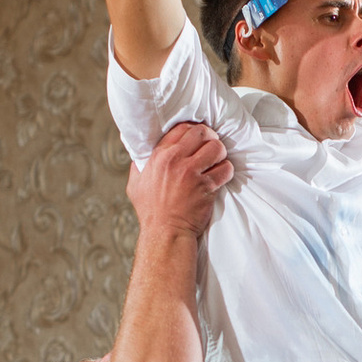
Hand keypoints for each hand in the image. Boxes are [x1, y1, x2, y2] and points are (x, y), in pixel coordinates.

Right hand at [128, 120, 232, 236]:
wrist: (165, 233)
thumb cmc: (150, 212)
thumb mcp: (135, 185)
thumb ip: (139, 166)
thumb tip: (141, 155)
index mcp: (159, 157)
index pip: (181, 128)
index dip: (193, 130)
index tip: (197, 137)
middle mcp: (175, 161)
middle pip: (201, 133)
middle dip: (209, 138)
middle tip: (211, 147)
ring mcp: (192, 174)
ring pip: (216, 148)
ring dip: (220, 154)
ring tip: (217, 161)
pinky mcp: (206, 187)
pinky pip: (225, 169)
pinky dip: (226, 171)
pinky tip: (221, 176)